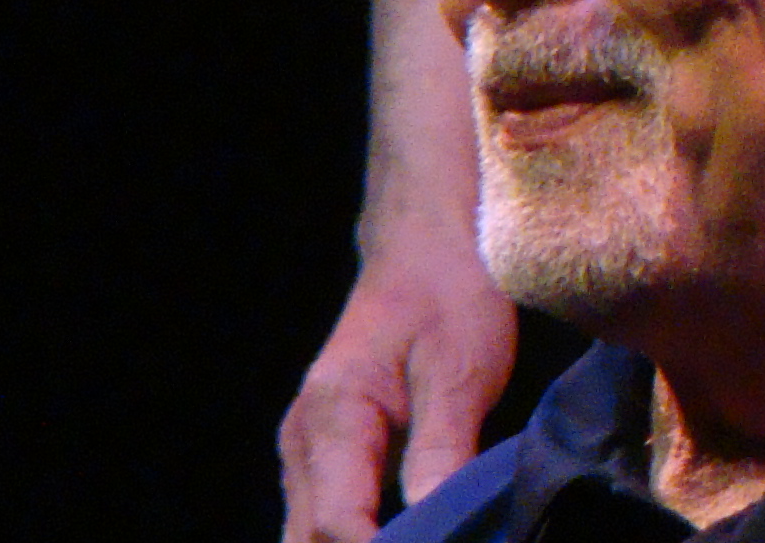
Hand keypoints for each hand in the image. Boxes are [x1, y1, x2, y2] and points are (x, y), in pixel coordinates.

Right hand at [277, 237, 514, 541]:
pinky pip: (326, 516)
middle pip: (309, 539)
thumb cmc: (448, 296)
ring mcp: (308, 451)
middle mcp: (304, 442)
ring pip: (309, 533)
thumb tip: (431, 514)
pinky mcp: (328, 455)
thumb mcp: (460, 366)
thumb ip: (443, 444)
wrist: (427, 250)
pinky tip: (405, 535)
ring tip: (428, 537)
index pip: (336, 522)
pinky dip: (358, 537)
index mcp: (332, 417)